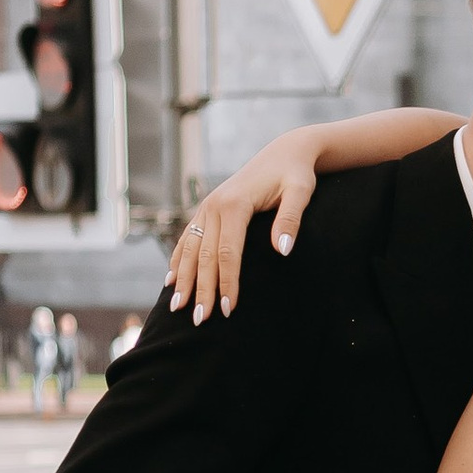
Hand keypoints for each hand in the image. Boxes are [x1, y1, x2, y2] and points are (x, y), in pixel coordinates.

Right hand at [166, 138, 322, 322]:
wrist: (285, 152)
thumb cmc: (296, 174)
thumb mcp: (301, 191)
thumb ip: (291, 218)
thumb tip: (283, 250)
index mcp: (235, 204)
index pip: (228, 253)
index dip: (227, 283)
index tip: (228, 309)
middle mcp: (214, 206)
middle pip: (205, 256)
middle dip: (202, 289)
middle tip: (200, 320)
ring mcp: (207, 207)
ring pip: (191, 249)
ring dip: (183, 279)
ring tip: (177, 307)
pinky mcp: (207, 209)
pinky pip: (187, 238)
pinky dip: (178, 260)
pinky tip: (171, 279)